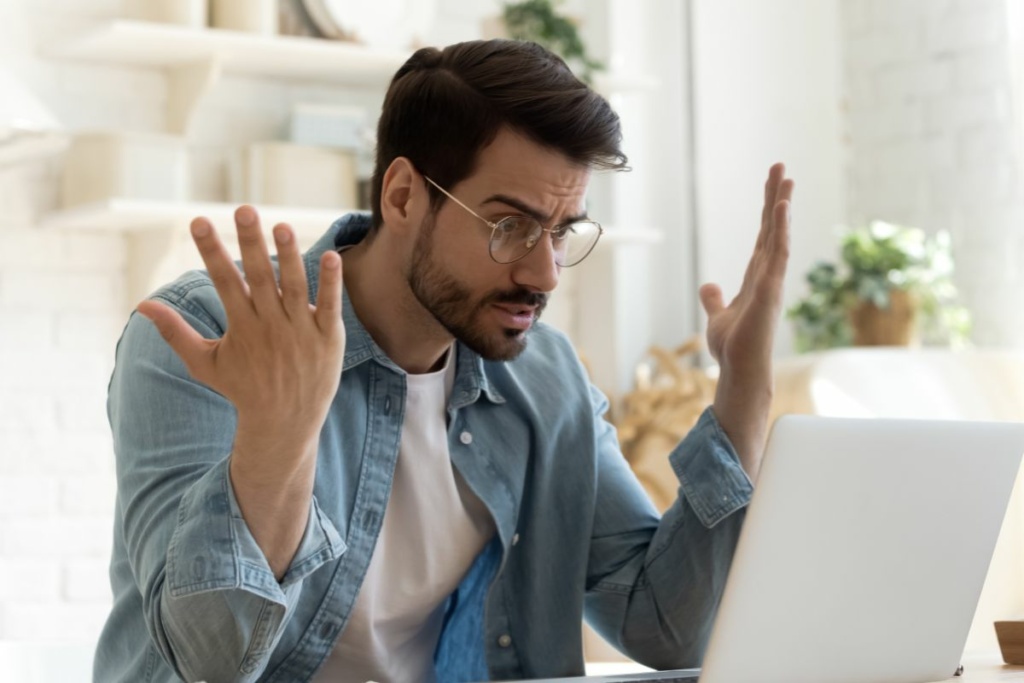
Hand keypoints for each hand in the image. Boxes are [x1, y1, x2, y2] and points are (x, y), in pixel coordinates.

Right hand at [138, 206, 344, 468]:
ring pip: (294, 287)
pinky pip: (330, 306)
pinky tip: (332, 255)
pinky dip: (331, 283)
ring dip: (289, 256)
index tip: (198, 221)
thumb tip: (142, 305)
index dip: (211, 251)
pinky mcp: (327, 338)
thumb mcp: (204, 363)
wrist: (284, 424)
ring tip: (282, 226)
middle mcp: (270, 325)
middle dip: (250, 244)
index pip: (223, 281)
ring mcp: (300, 331)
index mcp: (241, 327)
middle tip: (243, 209)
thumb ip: (175, 332)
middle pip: (259, 277)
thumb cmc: (242, 389)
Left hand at [700, 163, 793, 474]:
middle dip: (776, 198)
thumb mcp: (717, 317)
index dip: (767, 211)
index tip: (773, 185)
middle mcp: (767, 274)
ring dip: (781, 207)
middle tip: (781, 168)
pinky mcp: (770, 290)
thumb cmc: (733, 348)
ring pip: (778, 236)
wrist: (739, 370)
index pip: (763, 236)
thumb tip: (708, 285)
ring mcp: (771, 281)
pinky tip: (781, 209)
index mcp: (756, 277)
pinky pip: (776, 254)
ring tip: (786, 179)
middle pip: (772, 228)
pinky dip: (779, 231)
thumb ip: (715, 299)